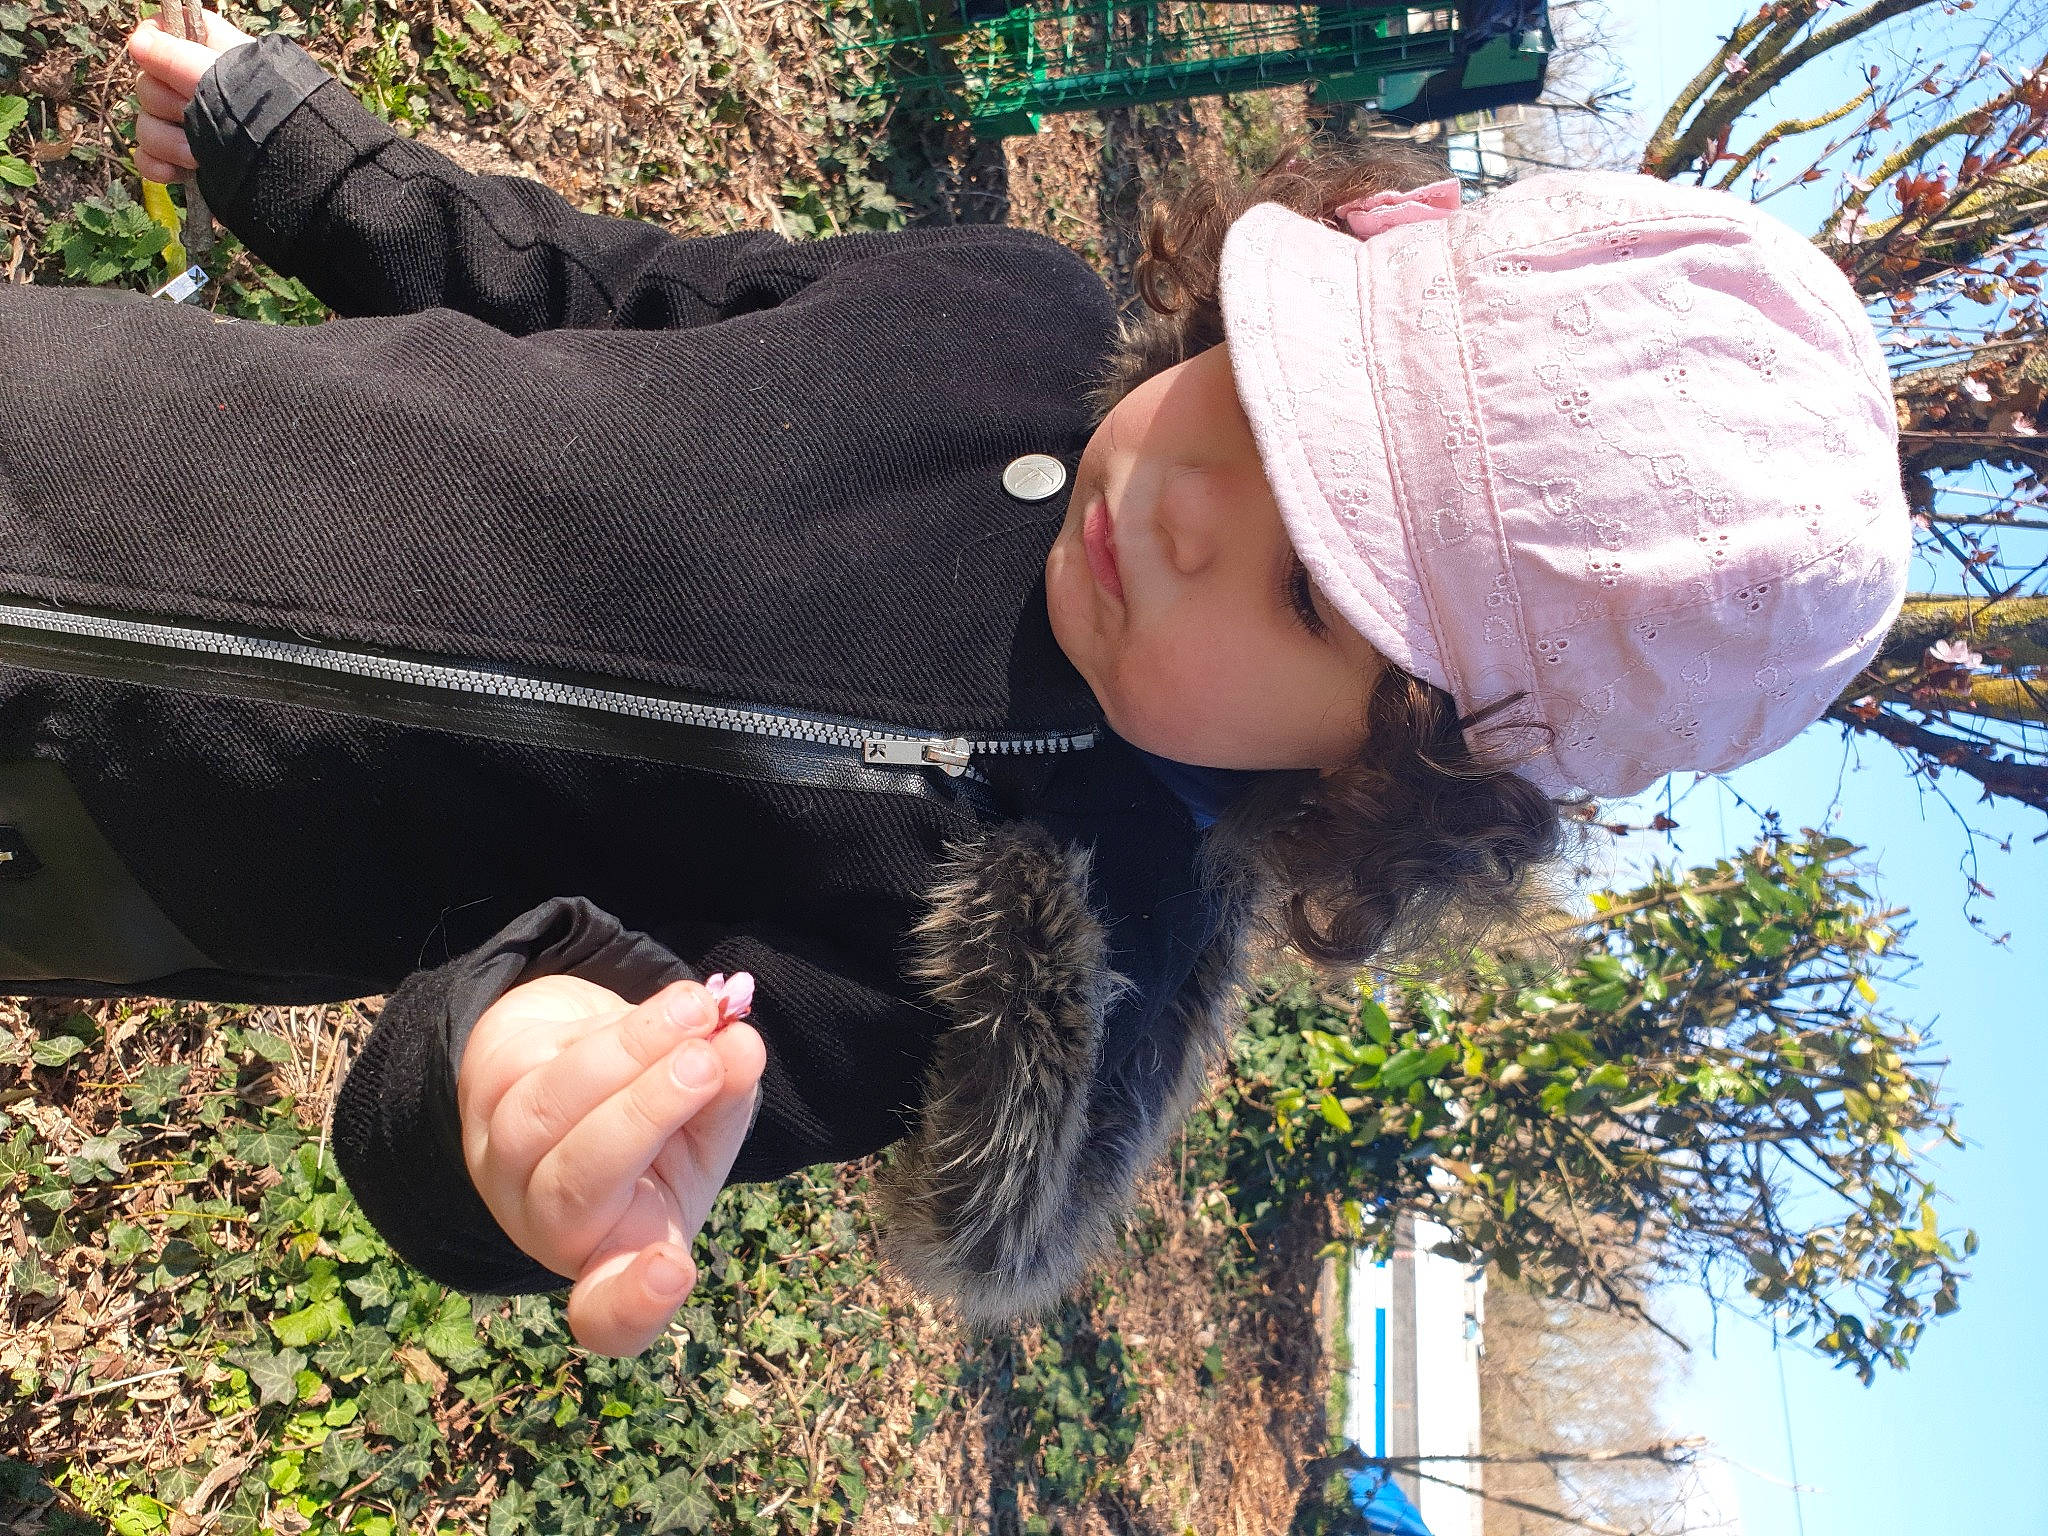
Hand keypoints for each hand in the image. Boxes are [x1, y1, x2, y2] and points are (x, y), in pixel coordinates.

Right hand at [125, 8, 256, 184]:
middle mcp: (194, 87)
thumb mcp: (223, 76)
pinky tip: (180, 172)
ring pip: (146, 124)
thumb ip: (178, 57)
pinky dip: (159, 166)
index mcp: (208, 53)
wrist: (295, 168)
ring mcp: (188, 127)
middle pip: (147, 85)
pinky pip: (148, 158)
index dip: (155, 44)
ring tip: (199, 154)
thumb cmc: (267, 112)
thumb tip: (137, 43)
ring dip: (168, 141)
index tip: (160, 59)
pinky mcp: (184, 162)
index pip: (162, 33)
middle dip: (168, 104)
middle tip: (197, 114)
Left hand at [457, 973, 766, 1355]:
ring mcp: (501, 1159)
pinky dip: (614, 1028)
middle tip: (704, 1064)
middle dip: (642, 1115)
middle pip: (572, 1188)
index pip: (606, 1315)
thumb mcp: (707, 1131)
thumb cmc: (659, 1125)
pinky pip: (543, 1057)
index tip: (674, 1270)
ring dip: (626, 1054)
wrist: (586, 1061)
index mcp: (612, 1258)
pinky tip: (673, 1008)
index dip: (634, 1305)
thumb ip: (726, 1100)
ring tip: (699, 1012)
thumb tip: (739, 1048)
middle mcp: (547, 1223)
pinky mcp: (484, 1091)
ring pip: (544, 1112)